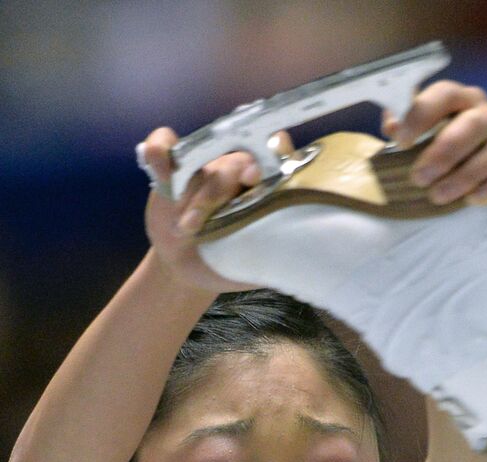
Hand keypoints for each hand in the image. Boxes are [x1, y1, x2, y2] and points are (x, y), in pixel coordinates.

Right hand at [138, 126, 294, 291]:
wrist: (186, 267)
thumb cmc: (227, 263)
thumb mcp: (253, 264)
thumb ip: (274, 254)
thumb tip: (302, 258)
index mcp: (262, 186)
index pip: (277, 156)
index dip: (270, 159)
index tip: (256, 178)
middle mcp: (236, 169)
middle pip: (234, 161)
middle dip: (216, 192)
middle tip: (198, 226)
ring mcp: (204, 164)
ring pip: (201, 155)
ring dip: (189, 188)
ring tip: (183, 226)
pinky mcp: (172, 165)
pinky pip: (165, 143)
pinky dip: (159, 151)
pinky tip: (159, 170)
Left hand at [382, 81, 486, 232]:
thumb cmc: (459, 170)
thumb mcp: (431, 153)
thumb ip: (413, 137)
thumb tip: (390, 122)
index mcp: (463, 106)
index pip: (445, 94)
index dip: (422, 112)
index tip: (401, 140)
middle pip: (472, 121)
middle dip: (443, 149)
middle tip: (419, 178)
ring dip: (466, 173)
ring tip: (439, 196)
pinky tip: (475, 200)